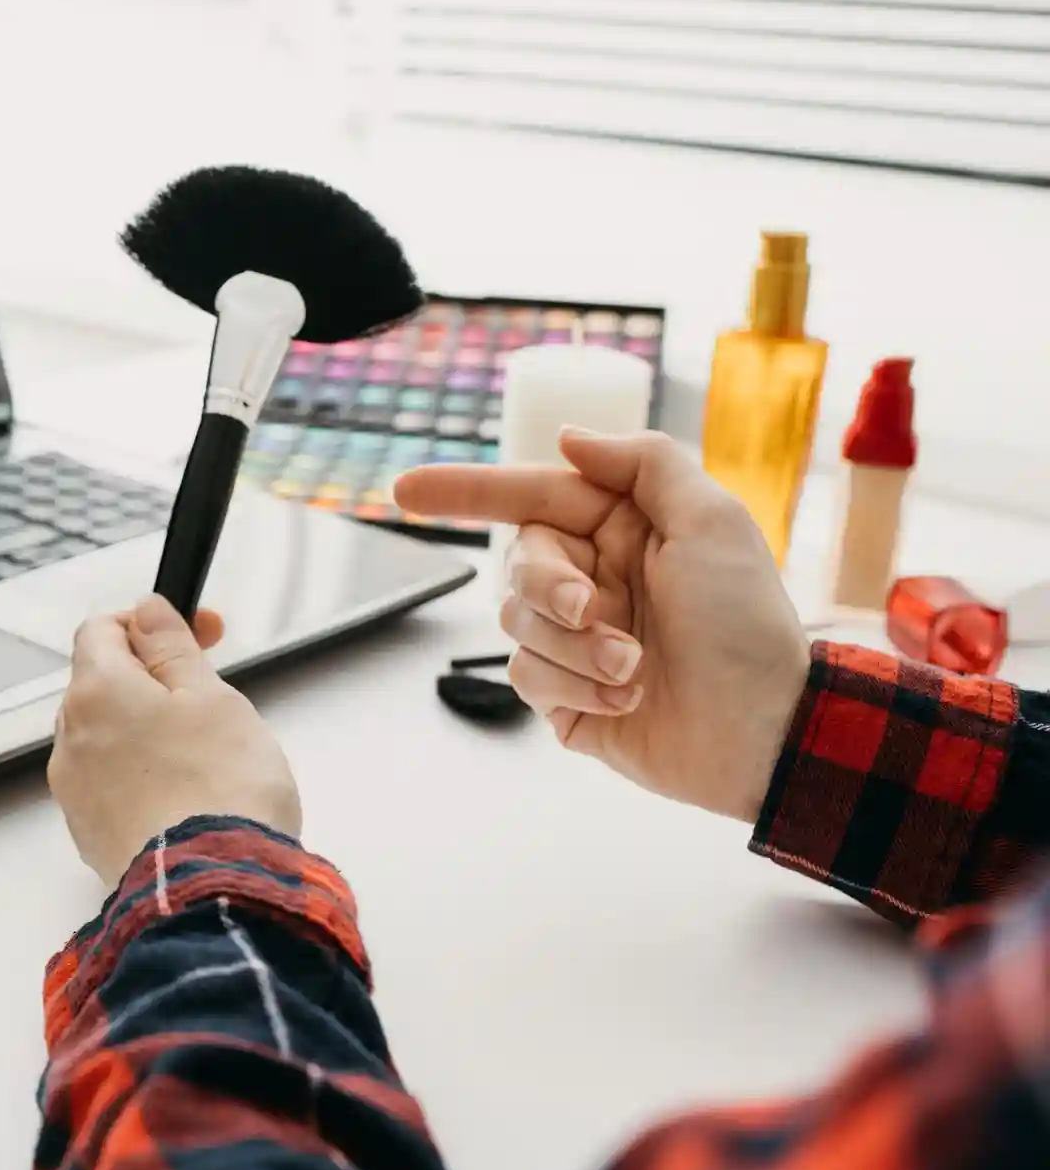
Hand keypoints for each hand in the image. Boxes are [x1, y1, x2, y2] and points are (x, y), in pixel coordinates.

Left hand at [49, 596, 299, 883]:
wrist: (212, 889)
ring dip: (148, 732)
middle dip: (154, 680)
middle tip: (212, 696)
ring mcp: (75, 791)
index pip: (102, 629)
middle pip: (103, 684)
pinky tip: (188, 796)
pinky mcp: (90, 834)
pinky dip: (144, 778)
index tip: (202, 633)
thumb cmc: (221, 789)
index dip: (152, 623)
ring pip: (108, 738)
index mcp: (95, 691)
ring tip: (207, 757)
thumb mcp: (211, 696)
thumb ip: (172, 647)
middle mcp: (71, 738)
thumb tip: (147, 611)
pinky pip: (112, 786)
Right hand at [396, 429, 809, 820]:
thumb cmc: (747, 625)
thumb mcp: (714, 522)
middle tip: (592, 610)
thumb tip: (568, 437)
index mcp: (622, 530)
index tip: (404, 488)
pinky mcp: (566, 697)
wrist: (765, 732)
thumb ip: (644, 464)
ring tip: (633, 669)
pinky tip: (627, 700)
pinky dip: (575, 687)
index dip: (465, 490)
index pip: (530, 495)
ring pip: (516, 623)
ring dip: (575, 647)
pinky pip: (526, 677)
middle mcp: (594, 578)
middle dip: (548, 586)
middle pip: (517, 561)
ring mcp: (577, 641)